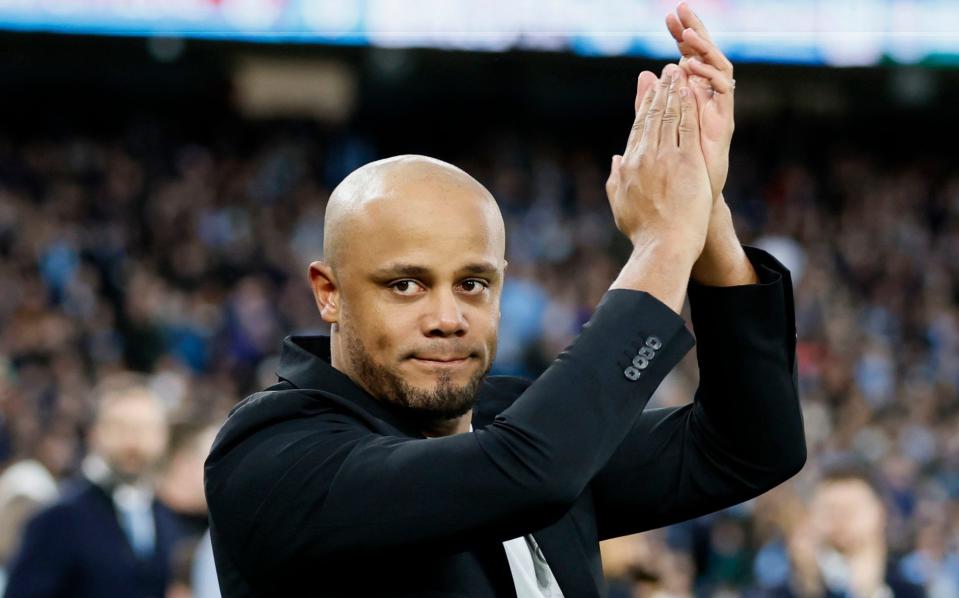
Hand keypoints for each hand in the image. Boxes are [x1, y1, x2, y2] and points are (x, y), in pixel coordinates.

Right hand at [605, 65, 711, 257]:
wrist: (663, 245)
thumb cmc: (643, 233)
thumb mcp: (621, 205)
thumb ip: (616, 180)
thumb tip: (615, 161)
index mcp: (628, 167)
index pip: (637, 128)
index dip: (643, 105)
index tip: (648, 89)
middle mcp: (643, 157)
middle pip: (652, 117)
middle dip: (659, 91)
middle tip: (664, 72)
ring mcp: (665, 157)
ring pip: (669, 116)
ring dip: (674, 92)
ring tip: (678, 73)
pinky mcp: (686, 161)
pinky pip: (687, 126)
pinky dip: (688, 106)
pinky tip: (691, 90)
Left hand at [666, 2, 733, 201]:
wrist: (692, 203)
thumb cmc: (676, 171)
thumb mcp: (656, 132)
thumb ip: (649, 106)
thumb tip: (644, 74)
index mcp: (692, 98)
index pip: (687, 57)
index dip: (681, 35)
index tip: (670, 15)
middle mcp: (708, 99)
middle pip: (704, 56)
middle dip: (694, 30)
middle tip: (682, 9)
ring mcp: (718, 109)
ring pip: (716, 67)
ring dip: (702, 48)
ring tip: (686, 33)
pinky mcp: (724, 121)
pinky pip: (722, 90)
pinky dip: (708, 75)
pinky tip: (692, 65)